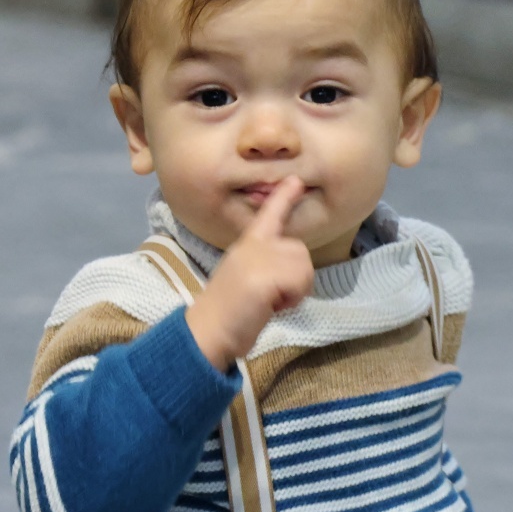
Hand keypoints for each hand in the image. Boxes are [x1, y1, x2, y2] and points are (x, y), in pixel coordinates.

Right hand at [185, 177, 314, 371]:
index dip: (284, 197)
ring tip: (270, 302)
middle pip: (299, 251)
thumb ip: (264, 266)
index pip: (268, 215)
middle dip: (295, 277)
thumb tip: (288, 272)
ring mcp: (259, 258)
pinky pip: (300, 282)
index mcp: (247, 245)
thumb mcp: (245, 278)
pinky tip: (272, 306)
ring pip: (304, 266)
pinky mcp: (265, 275)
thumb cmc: (228, 312)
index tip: (296, 180)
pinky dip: (292, 299)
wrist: (208, 331)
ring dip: (295, 291)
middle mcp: (253, 245)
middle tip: (272, 297)